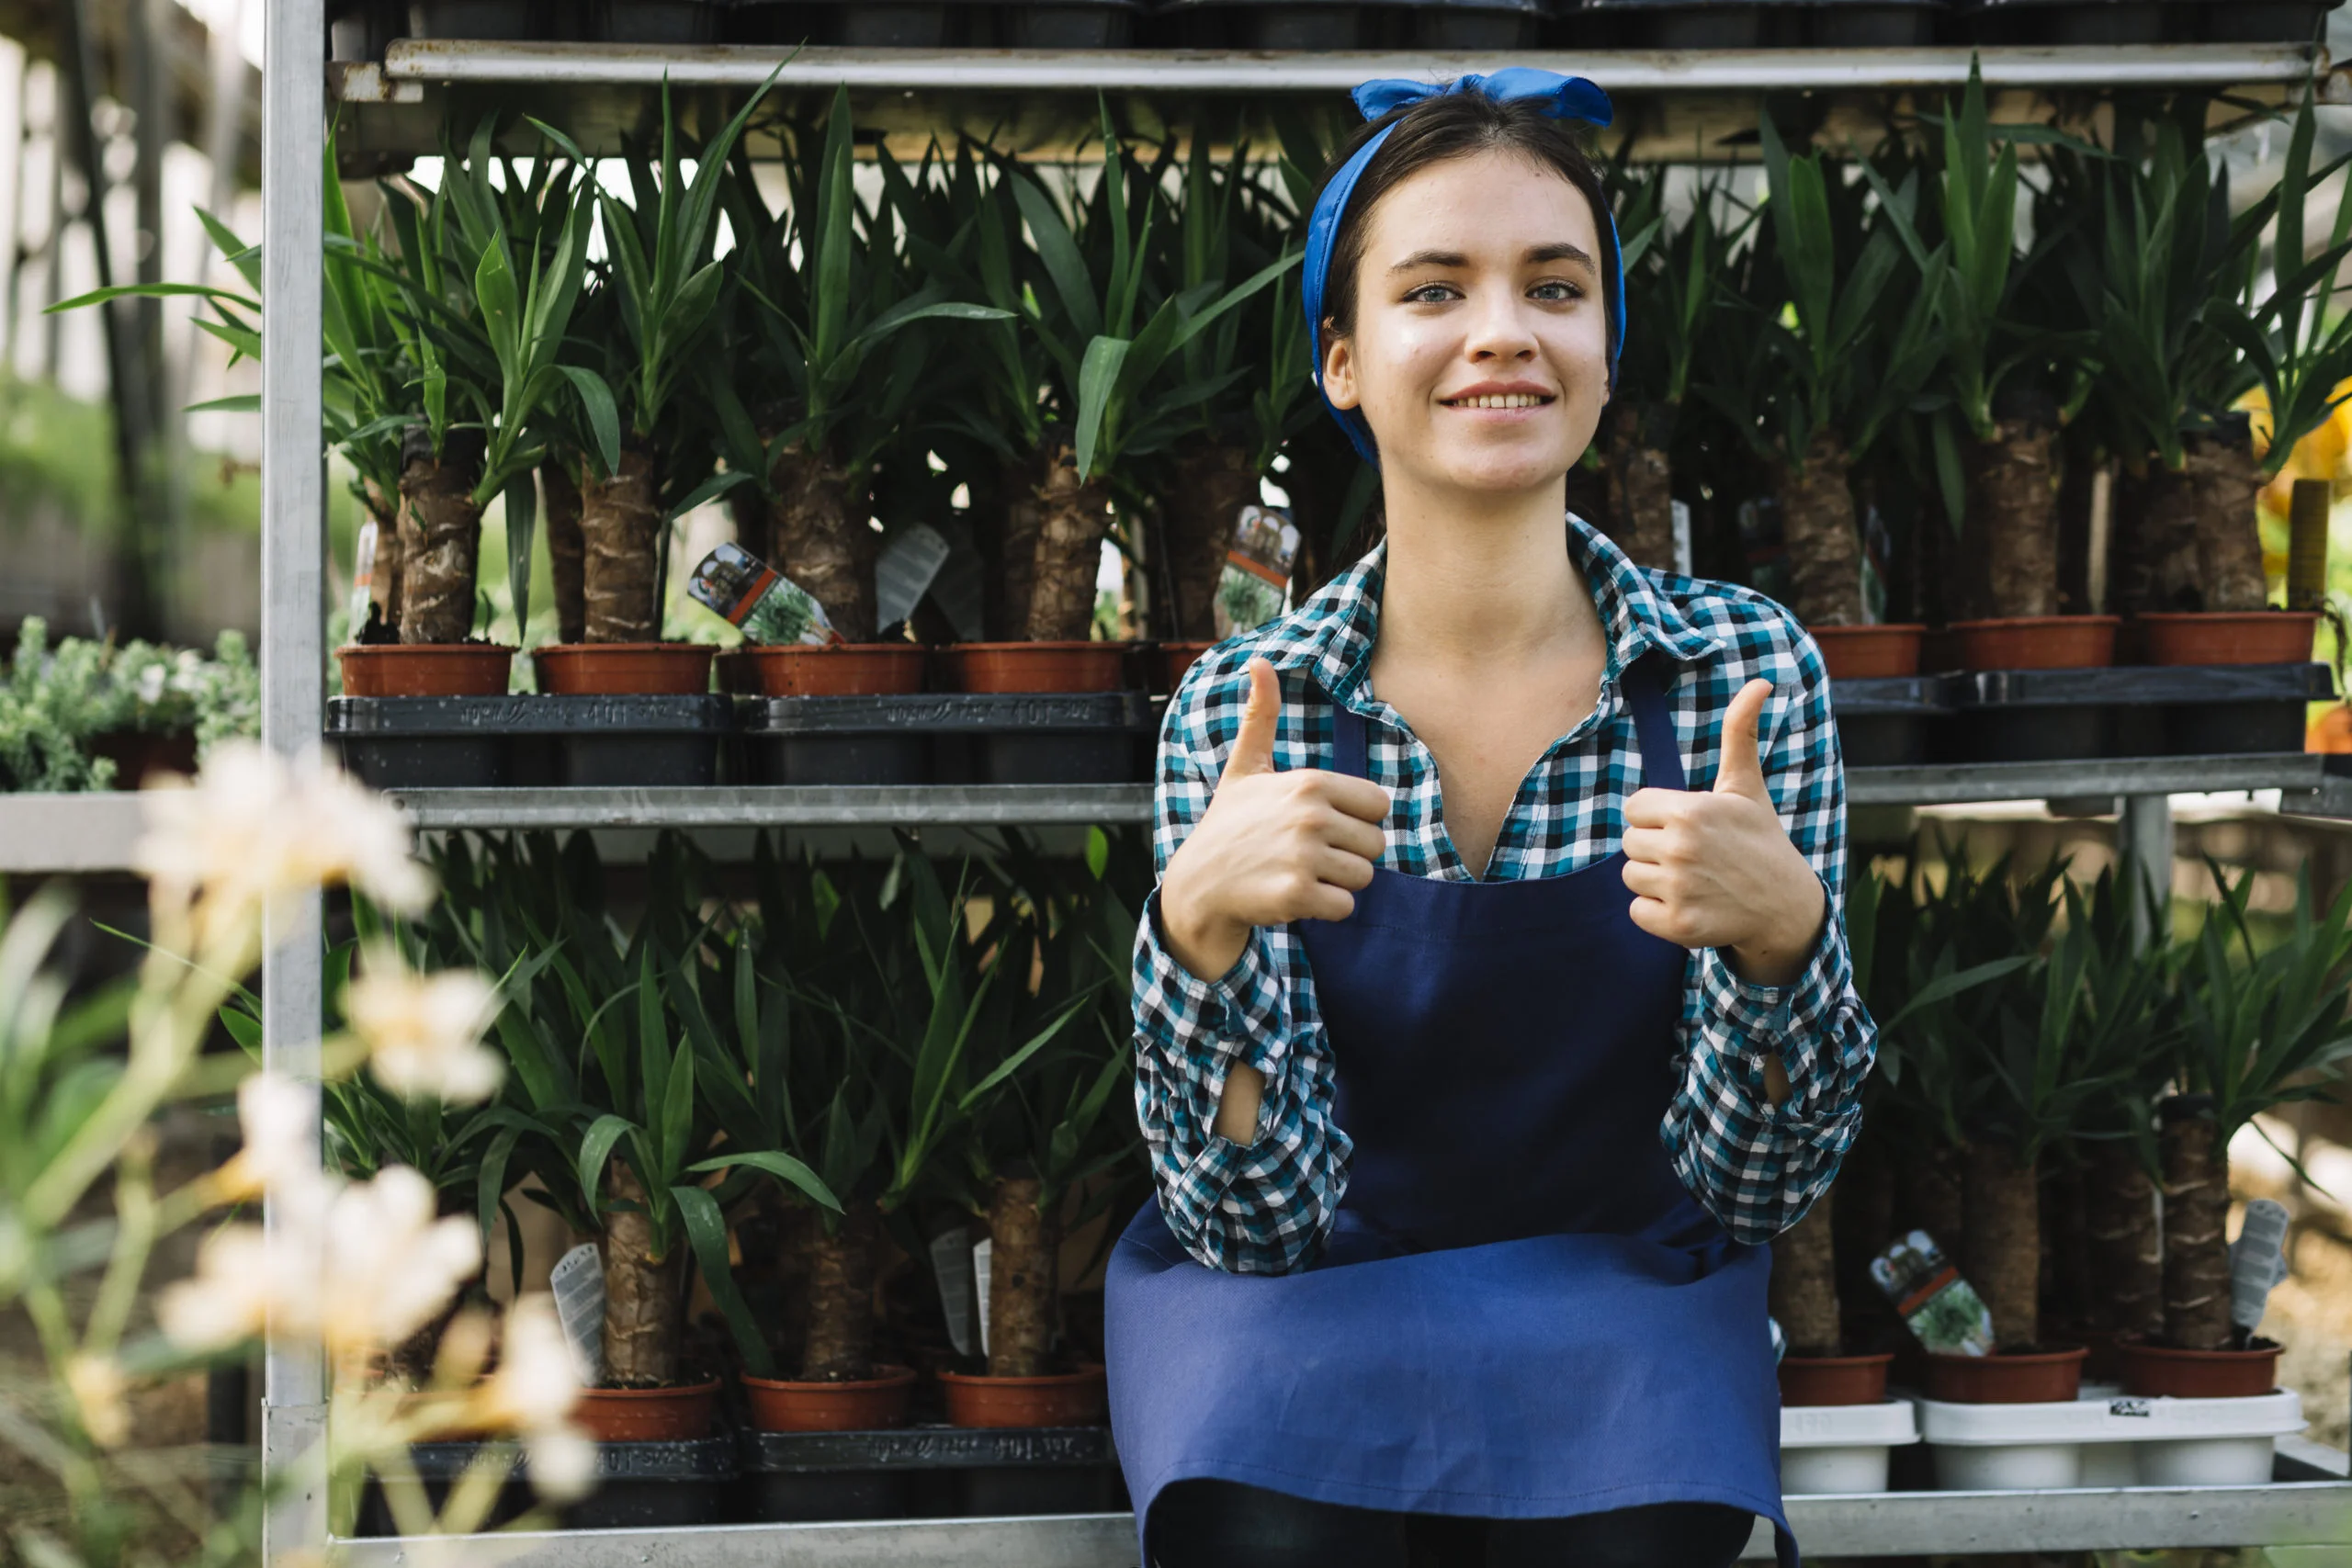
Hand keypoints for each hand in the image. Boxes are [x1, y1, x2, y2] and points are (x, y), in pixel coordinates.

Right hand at [1159, 657, 1391, 982]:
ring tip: (1299, 872)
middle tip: (1306, 854)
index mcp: (1310, 782)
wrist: (1198, 882)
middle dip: (1347, 854)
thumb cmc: (1230, 822)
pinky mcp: (1297, 894)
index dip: (1354, 819)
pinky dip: (1325, 909)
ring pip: (1364, 877)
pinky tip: (1295, 896)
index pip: (1379, 806)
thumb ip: (1261, 715)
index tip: (1319, 824)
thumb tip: (1257, 660)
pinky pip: (1345, 907)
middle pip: (1376, 844)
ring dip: (1336, 883)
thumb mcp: (1246, 766)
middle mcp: (1310, 815)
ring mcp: (1303, 856)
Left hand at [1621, 678, 1826, 987]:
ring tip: (1694, 879)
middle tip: (1696, 856)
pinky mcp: (1677, 925)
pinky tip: (1691, 905)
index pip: (1633, 808)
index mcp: (1689, 810)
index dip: (1657, 817)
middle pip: (1629, 843)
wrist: (1785, 905)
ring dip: (1655, 881)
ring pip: (1630, 877)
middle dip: (1655, 848)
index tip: (1690, 826)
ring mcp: (1679, 888)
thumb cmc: (1759, 838)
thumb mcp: (1746, 786)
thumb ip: (1740, 733)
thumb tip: (1761, 681)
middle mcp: (1681, 848)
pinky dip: (1658, 913)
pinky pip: (1637, 912)